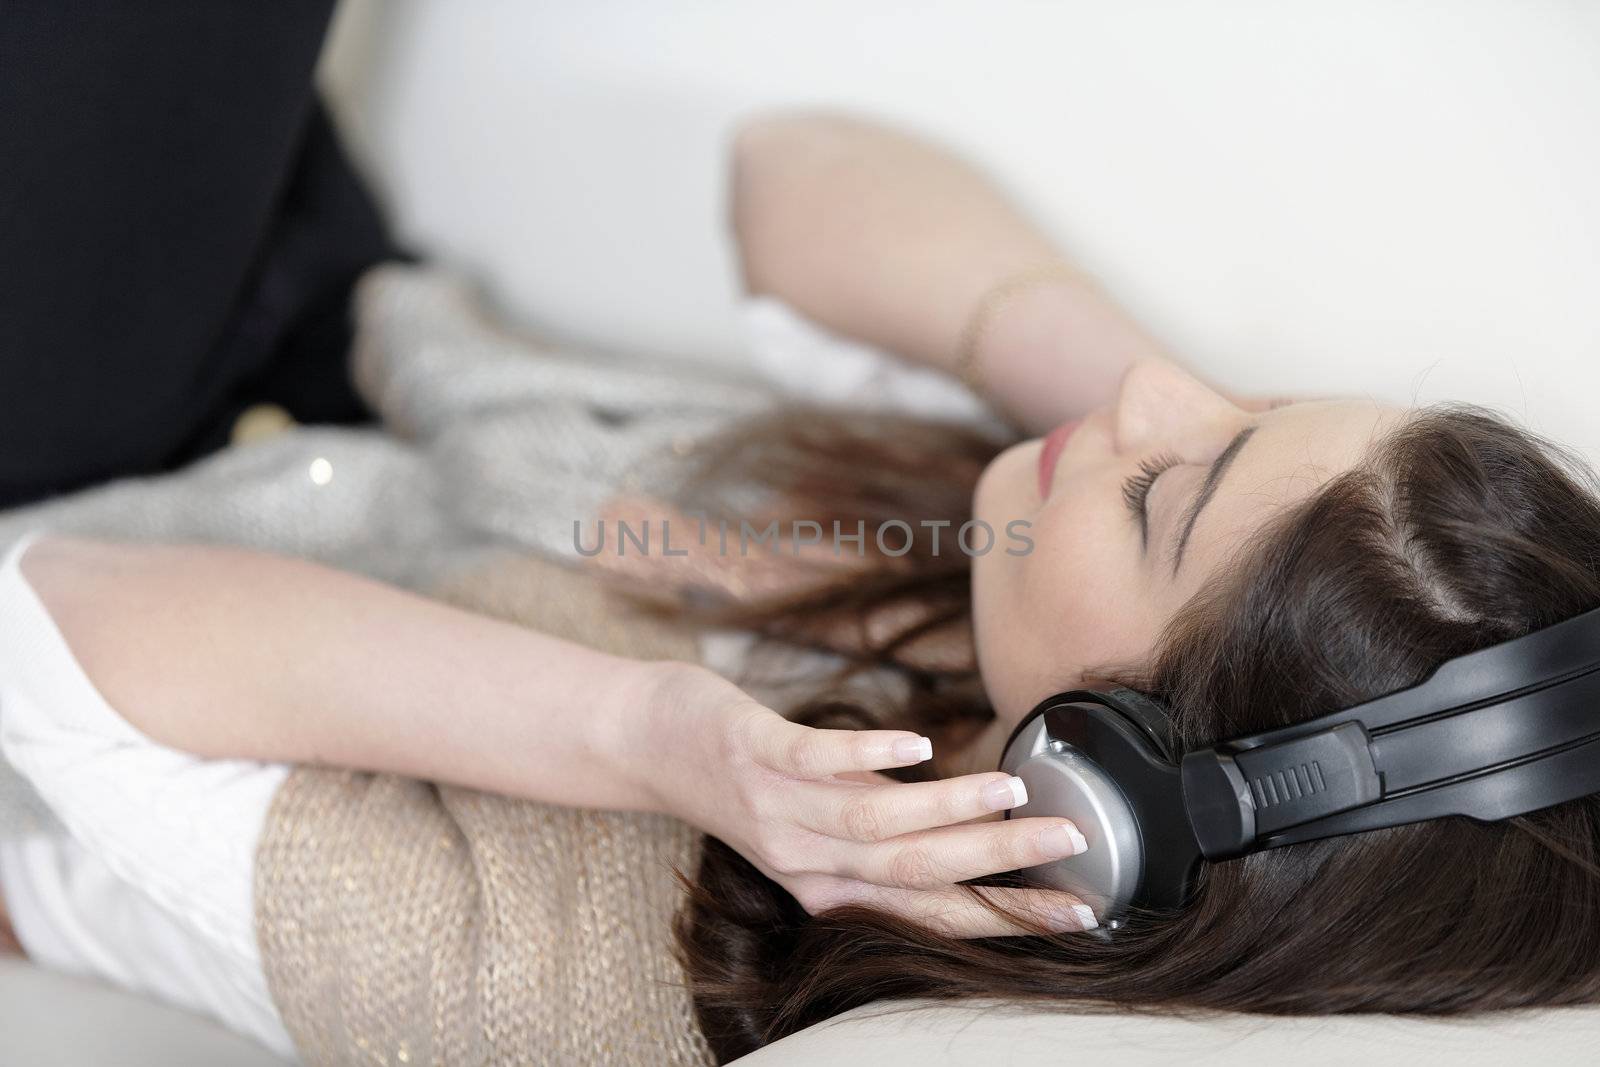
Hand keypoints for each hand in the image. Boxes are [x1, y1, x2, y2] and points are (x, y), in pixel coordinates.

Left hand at [629, 664, 1098, 936]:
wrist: (644, 744)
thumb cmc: (748, 777)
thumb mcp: (823, 818)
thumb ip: (890, 825)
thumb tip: (972, 826)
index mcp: (832, 885)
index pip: (932, 912)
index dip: (1007, 916)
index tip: (1081, 911)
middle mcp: (808, 862)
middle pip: (917, 873)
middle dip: (1000, 864)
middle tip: (1072, 843)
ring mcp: (779, 809)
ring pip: (876, 825)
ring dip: (949, 811)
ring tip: (1013, 793)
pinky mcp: (755, 755)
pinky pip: (818, 762)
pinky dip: (871, 756)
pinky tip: (920, 743)